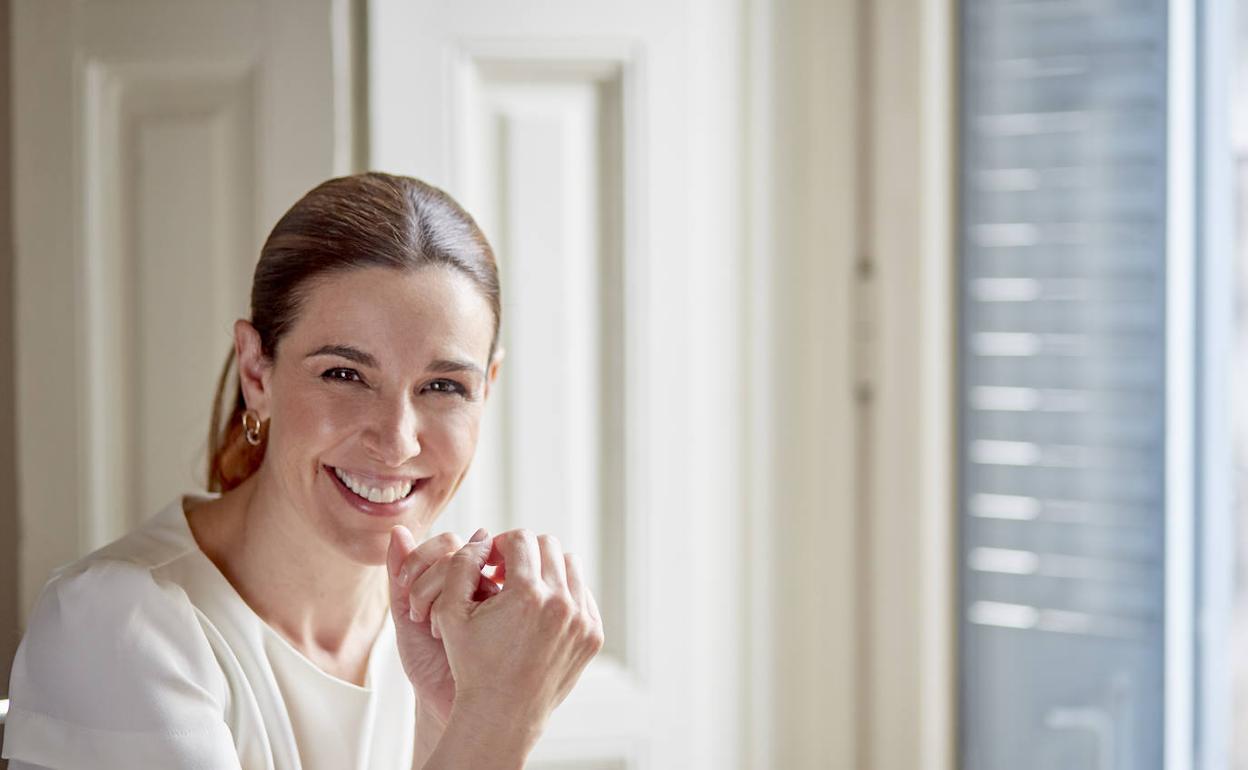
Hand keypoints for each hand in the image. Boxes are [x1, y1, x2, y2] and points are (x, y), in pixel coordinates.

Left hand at [387, 526, 498, 724]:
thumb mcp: (405, 616)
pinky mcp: (511, 614)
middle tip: (418, 614)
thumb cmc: (428, 660)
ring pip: (475, 568)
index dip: (421, 559)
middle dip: (430, 579)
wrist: (445, 701)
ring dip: (445, 594)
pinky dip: (462, 608)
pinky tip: (449, 633)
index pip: (445, 543)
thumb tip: (397, 529)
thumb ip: (400, 576)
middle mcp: (479, 581)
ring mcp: (497, 596)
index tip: (405, 590)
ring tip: (434, 628)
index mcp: (454, 577)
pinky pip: (491, 592)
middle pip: (461, 549)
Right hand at [425, 529, 604, 736]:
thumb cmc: (471, 664)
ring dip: (546, 570)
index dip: (501, 544)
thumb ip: (461, 564)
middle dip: (524, 553)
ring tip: (524, 591)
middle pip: (549, 546)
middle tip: (506, 573)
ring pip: (570, 567)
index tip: (491, 563)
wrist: (502, 714)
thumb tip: (483, 537)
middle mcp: (561, 603)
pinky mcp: (593, 636)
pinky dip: (563, 595)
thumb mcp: (450, 612)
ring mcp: (582, 620)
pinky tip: (540, 613)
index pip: (521, 539)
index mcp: (527, 594)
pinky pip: (583, 595)